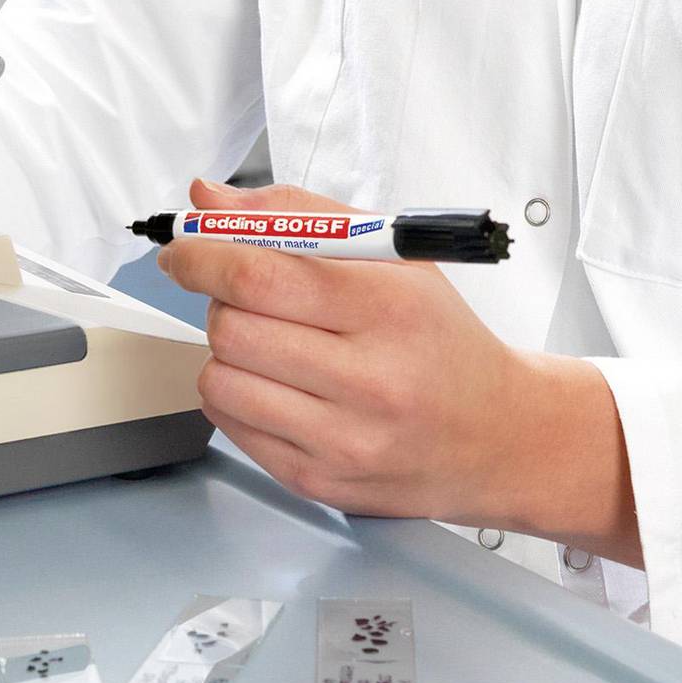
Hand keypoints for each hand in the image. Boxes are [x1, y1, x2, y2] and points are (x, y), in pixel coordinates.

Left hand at [156, 177, 639, 559]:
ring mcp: (342, 439)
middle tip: (246, 296)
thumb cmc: (441, 339)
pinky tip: (278, 384)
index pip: (259, 276)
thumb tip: (206, 201)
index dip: (202, 256)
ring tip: (272, 344)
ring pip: (220, 380)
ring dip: (227, 352)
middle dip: (219, 301)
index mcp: (387, 307)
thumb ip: (299, 216)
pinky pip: (230, 426)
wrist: (497, 436)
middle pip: (232, 328)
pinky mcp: (319, 481)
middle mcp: (368, 379)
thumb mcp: (393, 256)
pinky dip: (237, 394)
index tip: (184, 247)